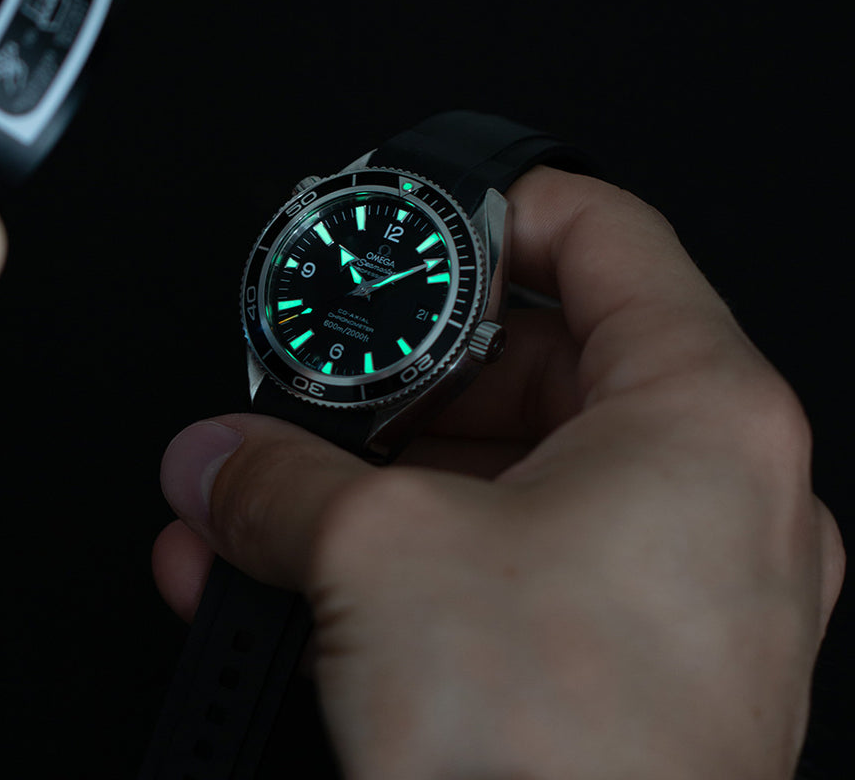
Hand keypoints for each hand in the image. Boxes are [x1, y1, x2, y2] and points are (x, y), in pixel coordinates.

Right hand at [153, 169, 844, 778]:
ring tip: (282, 488)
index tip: (423, 223)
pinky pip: (510, 560)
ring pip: (514, 468)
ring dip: (388, 473)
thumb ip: (280, 479)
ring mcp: (675, 581)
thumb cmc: (558, 760)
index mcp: (702, 414)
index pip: (605, 235)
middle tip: (328, 381)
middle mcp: (713, 492)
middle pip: (545, 359)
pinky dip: (413, 552)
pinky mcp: (624, 657)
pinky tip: (299, 574)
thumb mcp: (381, 554)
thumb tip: (219, 461)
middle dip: (413, 371)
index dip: (501, 207)